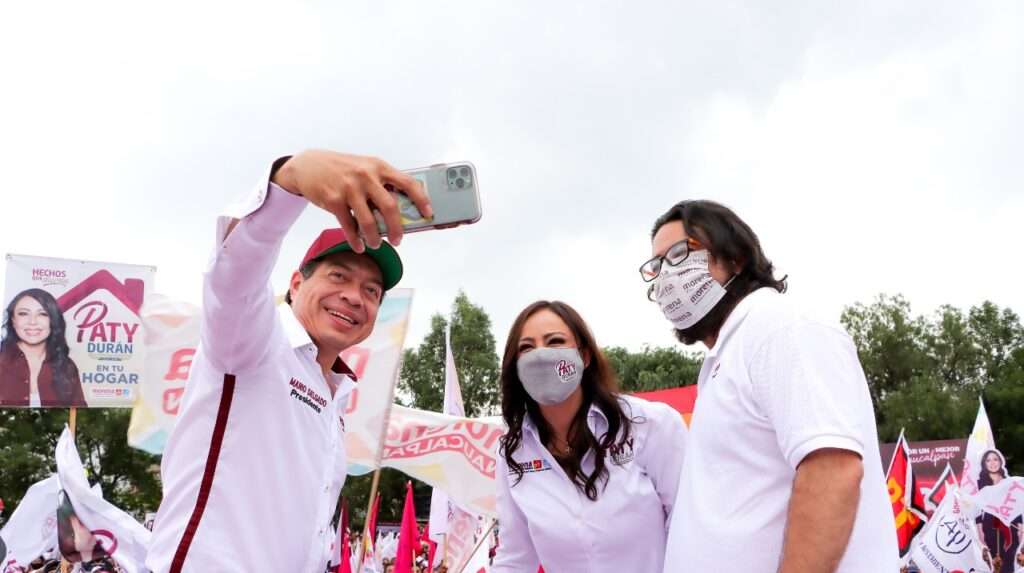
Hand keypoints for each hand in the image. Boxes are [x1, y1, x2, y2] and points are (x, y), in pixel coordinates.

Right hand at [272, 150, 431, 251]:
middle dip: (397, 228)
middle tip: (398, 240)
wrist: (308, 165)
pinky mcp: (334, 200)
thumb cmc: (342, 169)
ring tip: (376, 243)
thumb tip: (399, 212)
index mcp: (379, 167)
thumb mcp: (365, 168)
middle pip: (390, 207)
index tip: (428, 213)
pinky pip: (349, 226)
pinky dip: (356, 240)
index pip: (407, 183)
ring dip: (375, 238)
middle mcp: (366, 176)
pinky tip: (359, 245)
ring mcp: (349, 188)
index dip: (421, 199)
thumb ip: (381, 185)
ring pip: (369, 221)